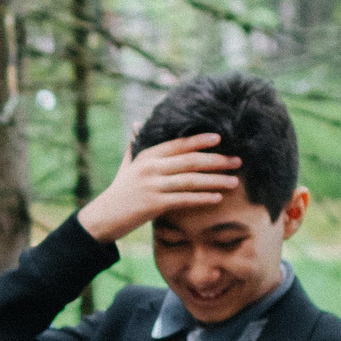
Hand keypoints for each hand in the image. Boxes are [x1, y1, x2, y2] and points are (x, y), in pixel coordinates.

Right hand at [76, 134, 241, 244]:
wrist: (103, 217)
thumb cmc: (119, 190)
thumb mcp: (127, 165)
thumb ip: (135, 145)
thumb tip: (138, 123)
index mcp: (147, 156)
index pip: (179, 144)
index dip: (200, 141)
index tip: (220, 139)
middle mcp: (150, 168)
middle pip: (190, 161)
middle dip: (217, 161)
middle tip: (237, 161)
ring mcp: (152, 186)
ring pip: (191, 180)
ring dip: (215, 180)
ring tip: (234, 181)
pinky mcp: (153, 204)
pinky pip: (184, 199)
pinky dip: (202, 198)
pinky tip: (217, 198)